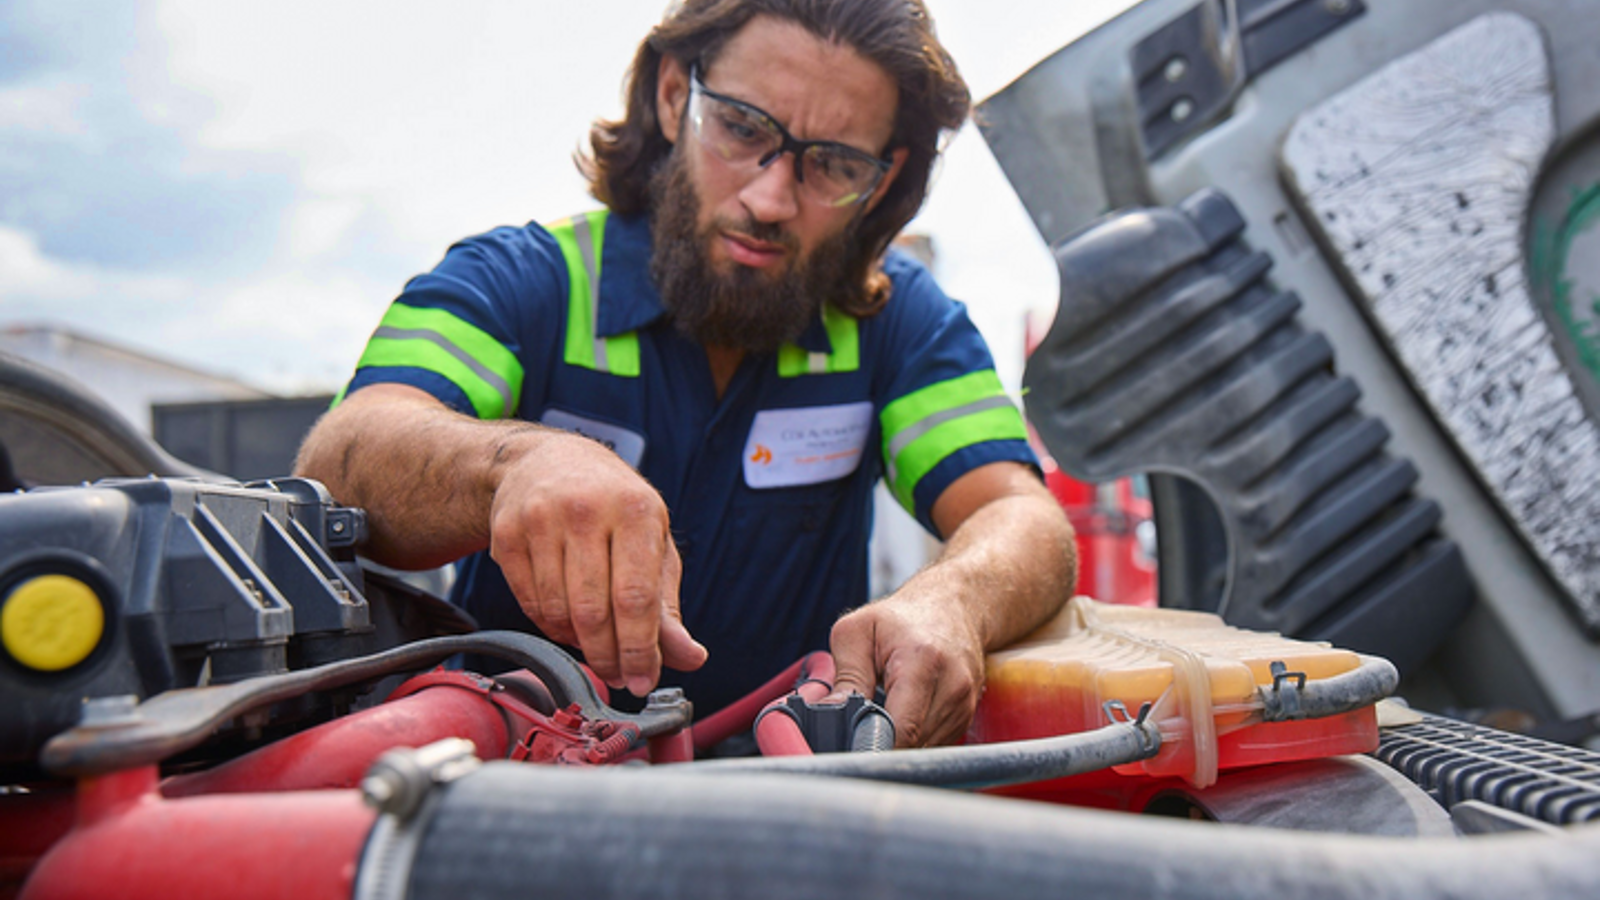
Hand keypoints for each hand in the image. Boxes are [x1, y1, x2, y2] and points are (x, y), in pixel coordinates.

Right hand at [488, 429, 706, 694]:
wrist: (545, 460)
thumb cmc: (612, 507)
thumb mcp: (652, 544)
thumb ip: (668, 607)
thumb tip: (690, 658)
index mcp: (635, 510)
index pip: (637, 596)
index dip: (639, 649)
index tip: (643, 680)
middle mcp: (587, 510)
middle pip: (594, 611)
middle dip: (608, 657)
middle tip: (618, 675)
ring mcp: (541, 519)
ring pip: (558, 612)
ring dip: (578, 642)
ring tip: (593, 640)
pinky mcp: (506, 533)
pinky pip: (529, 603)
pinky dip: (550, 625)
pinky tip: (566, 618)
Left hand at [826, 590, 985, 747]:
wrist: (951, 606)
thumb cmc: (901, 618)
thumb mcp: (858, 632)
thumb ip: (845, 677)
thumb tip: (828, 715)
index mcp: (922, 662)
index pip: (902, 729)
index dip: (872, 745)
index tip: (850, 747)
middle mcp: (952, 687)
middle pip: (911, 744)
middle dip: (880, 743)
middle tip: (857, 726)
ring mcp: (963, 705)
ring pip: (922, 749)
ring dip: (897, 741)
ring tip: (884, 711)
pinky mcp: (966, 717)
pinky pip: (933, 744)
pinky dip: (913, 737)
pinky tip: (903, 713)